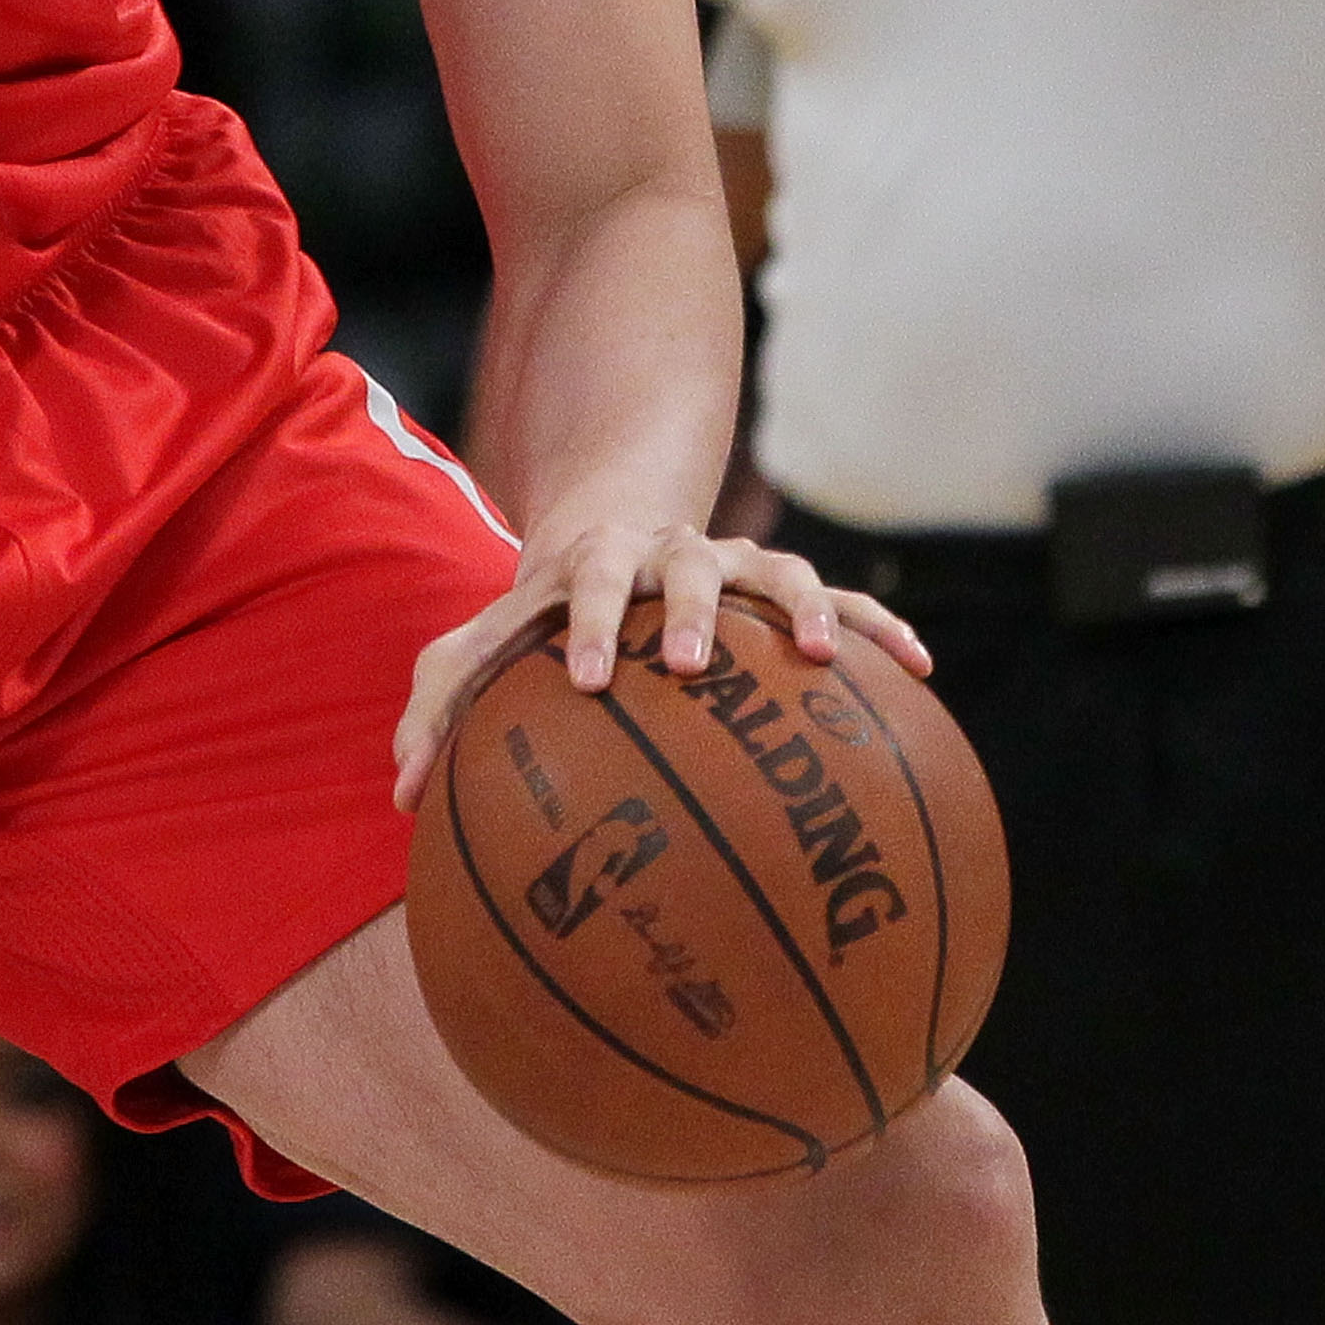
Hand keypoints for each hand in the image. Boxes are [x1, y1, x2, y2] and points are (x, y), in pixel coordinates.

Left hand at [391, 523, 930, 811]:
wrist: (608, 530)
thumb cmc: (537, 619)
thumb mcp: (484, 649)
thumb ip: (440, 711)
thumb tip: (401, 794)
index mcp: (590, 568)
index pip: (583, 585)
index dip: (587, 624)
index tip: (589, 679)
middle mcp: (664, 554)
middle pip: (679, 565)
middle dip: (685, 609)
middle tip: (691, 662)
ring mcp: (731, 563)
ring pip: (775, 569)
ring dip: (802, 605)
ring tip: (830, 656)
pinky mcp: (782, 583)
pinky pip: (843, 599)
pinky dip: (881, 626)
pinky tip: (923, 668)